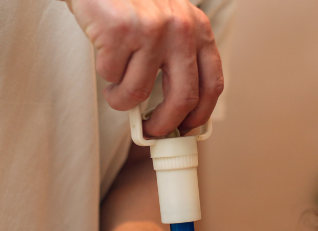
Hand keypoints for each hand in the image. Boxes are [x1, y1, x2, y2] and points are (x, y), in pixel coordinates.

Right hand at [67, 0, 223, 136]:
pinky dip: (105, 75)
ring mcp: (151, 30)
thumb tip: (176, 114)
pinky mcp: (120, 30)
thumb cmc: (132, 3)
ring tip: (115, 88)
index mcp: (198, 29)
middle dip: (164, 124)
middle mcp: (180, 29)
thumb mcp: (169, 23)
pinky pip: (110, 75)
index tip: (186, 130)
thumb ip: (178, 58)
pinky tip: (104, 56)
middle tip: (150, 131)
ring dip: (121, 99)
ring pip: (137, 92)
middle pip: (182, 99)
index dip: (200, 115)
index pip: (212, 85)